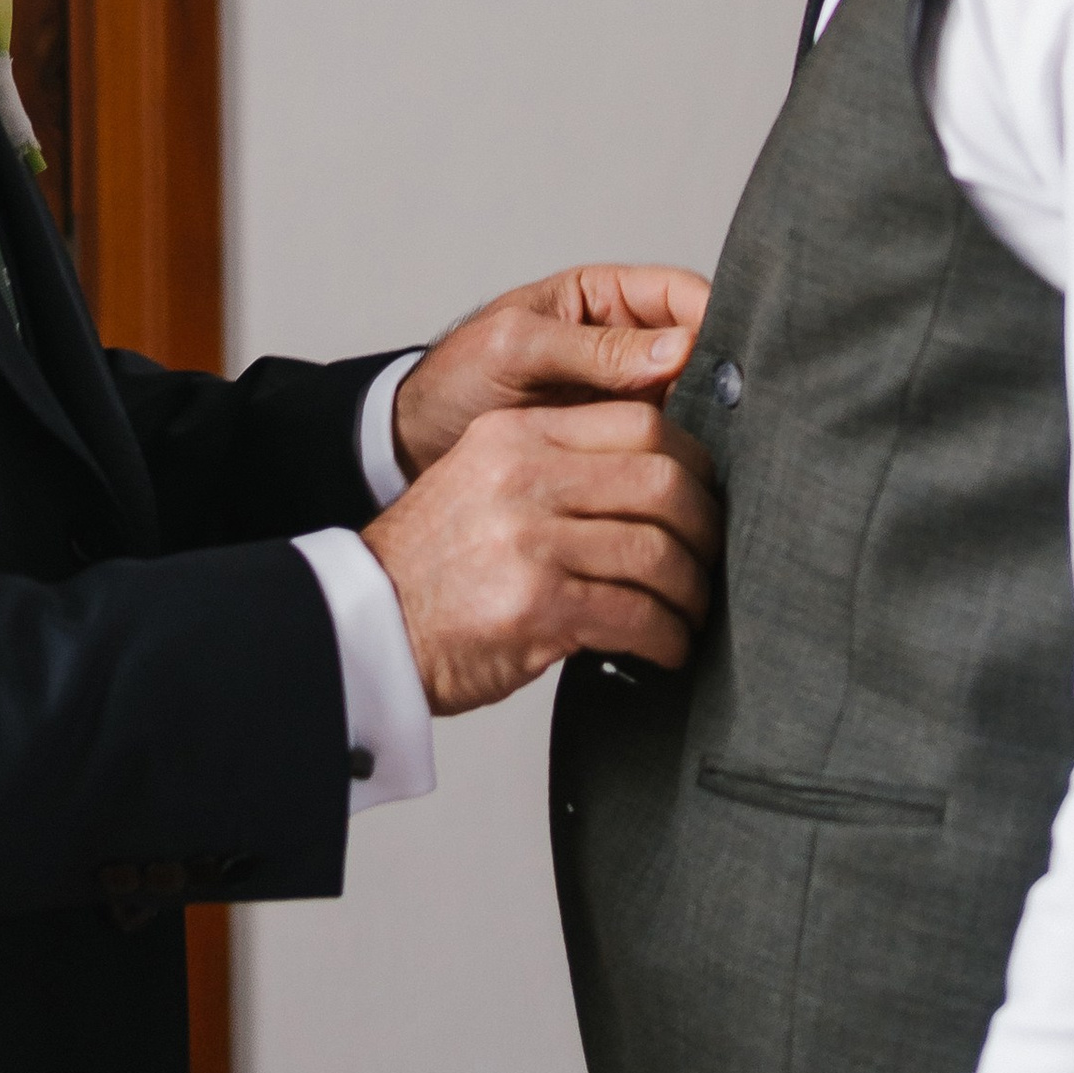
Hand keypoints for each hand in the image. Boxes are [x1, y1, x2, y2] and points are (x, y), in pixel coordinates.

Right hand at [364, 399, 719, 717]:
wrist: (364, 624)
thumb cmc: (434, 565)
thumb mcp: (485, 479)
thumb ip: (560, 468)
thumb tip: (664, 484)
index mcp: (517, 435)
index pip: (640, 424)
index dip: (693, 463)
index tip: (705, 498)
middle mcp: (523, 478)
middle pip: (662, 484)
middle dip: (704, 530)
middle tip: (710, 561)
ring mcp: (529, 541)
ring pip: (657, 554)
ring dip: (690, 593)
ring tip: (688, 614)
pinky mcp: (536, 607)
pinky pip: (635, 616)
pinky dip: (666, 638)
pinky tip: (666, 648)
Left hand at [391, 267, 712, 478]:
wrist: (416, 441)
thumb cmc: (456, 380)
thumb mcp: (516, 350)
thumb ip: (593, 348)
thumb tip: (681, 348)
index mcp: (608, 298)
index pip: (686, 296)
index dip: (717, 321)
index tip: (733, 362)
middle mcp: (631, 343)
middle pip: (707, 351)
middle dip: (724, 379)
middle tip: (738, 418)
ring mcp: (632, 395)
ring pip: (699, 402)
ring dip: (711, 424)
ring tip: (717, 454)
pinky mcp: (624, 441)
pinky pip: (671, 444)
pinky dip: (684, 458)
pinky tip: (693, 478)